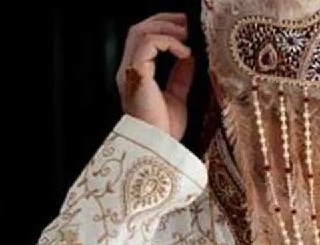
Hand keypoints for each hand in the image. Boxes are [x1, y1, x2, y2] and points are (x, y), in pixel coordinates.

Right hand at [116, 13, 193, 140]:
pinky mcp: (137, 73)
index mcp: (136, 77)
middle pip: (138, 30)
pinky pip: (149, 43)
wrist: (158, 147)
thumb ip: (180, 76)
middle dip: (164, 22)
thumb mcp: (177, 98)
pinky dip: (169, 43)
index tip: (186, 30)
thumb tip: (190, 56)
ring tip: (187, 34)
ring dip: (167, 28)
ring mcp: (130, 72)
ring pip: (141, 31)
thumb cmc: (165, 131)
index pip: (143, 41)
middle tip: (187, 23)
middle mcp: (129, 71)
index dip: (163, 30)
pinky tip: (185, 53)